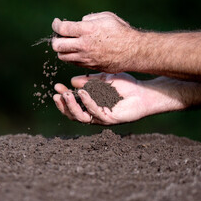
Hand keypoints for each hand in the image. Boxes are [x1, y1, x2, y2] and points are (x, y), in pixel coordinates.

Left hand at [51, 12, 140, 72]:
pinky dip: (71, 57)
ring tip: (68, 44)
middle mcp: (83, 45)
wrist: (133, 51)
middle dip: (55, 40)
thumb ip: (90, 18)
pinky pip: (73, 63)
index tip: (57, 23)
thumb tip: (80, 22)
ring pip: (63, 57)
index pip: (61, 29)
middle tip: (59, 36)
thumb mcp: (107, 17)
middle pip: (57, 46)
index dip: (55, 24)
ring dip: (62, 50)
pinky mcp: (89, 66)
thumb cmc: (122, 32)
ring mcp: (86, 58)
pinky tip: (77, 51)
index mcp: (87, 30)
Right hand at [53, 73, 184, 124]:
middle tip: (57, 94)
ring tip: (66, 94)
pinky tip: (83, 93)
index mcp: (92, 105)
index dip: (63, 97)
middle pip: (73, 115)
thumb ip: (89, 81)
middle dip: (63, 105)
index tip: (56, 86)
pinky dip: (88, 103)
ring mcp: (102, 118)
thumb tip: (73, 81)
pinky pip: (95, 113)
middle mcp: (95, 114)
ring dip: (72, 106)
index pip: (73, 104)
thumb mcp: (104, 80)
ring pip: (81, 117)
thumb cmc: (126, 86)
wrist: (144, 92)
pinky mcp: (110, 120)